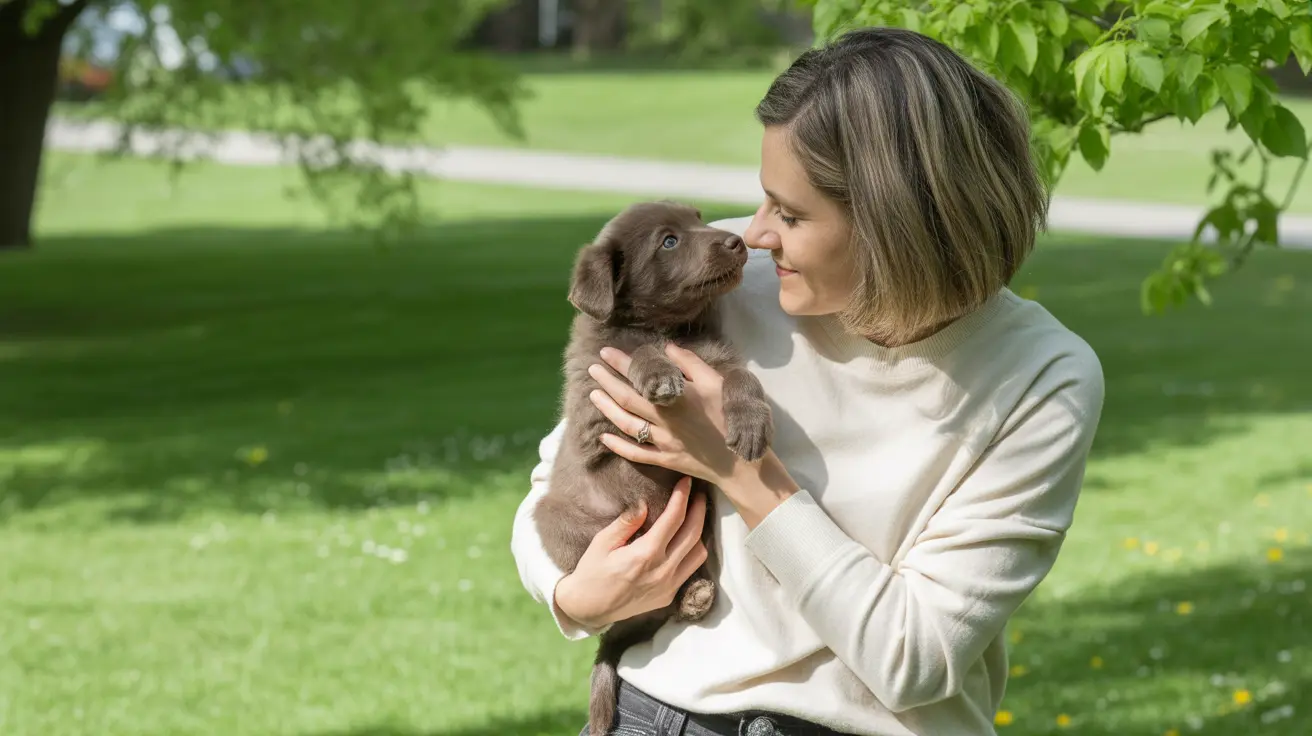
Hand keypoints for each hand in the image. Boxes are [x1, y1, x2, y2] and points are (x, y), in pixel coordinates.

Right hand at [553, 476, 708, 629]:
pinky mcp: (669, 596)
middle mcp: (663, 570)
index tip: (687, 482)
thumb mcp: (602, 543)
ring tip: (695, 516)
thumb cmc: (592, 572)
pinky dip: (692, 552)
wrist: (590, 609)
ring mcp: (669, 586)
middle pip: (693, 534)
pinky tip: (685, 541)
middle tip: (699, 494)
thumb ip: (626, 523)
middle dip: (699, 510)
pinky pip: (690, 570)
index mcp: (645, 554)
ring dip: (699, 532)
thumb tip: (644, 504)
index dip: (682, 497)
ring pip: (698, 554)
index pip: (673, 519)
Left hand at [588, 344, 741, 486]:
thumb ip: (691, 364)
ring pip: (627, 425)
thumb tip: (667, 348)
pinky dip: (617, 446)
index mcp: (678, 398)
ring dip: (607, 409)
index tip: (605, 353)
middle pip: (627, 400)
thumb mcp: (717, 383)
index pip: (641, 378)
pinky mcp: (665, 459)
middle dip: (607, 383)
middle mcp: (666, 420)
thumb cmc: (731, 418)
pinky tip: (604, 437)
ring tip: (594, 395)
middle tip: (592, 369)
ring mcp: (663, 442)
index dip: (621, 364)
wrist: (741, 462)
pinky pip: (635, 453)